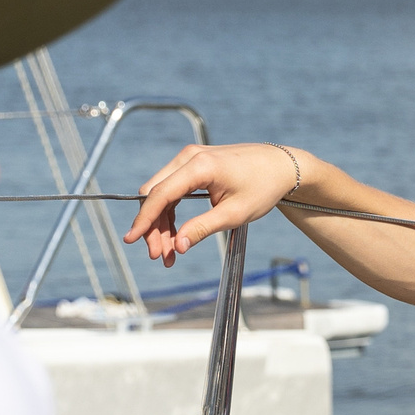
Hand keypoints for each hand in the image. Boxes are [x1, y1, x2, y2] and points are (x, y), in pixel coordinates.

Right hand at [124, 143, 307, 266]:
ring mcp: (190, 158)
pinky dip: (171, 213)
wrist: (281, 167)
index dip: (144, 219)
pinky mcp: (194, 164)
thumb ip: (203, 228)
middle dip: (153, 227)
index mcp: (199, 166)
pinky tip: (175, 236)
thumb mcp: (234, 214)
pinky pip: (172, 189)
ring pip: (161, 193)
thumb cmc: (262, 187)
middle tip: (160, 257)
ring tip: (168, 254)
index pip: (160, 194)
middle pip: (156, 194)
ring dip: (161, 223)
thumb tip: (178, 247)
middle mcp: (189, 157)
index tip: (132, 240)